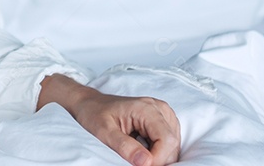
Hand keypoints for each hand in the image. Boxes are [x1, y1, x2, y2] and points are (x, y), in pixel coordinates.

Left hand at [38, 74, 179, 165]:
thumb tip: (146, 162)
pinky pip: (168, 142)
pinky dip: (157, 152)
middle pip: (172, 144)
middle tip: (136, 162)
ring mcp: (163, 114)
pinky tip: (142, 150)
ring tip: (136, 154)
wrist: (91, 104)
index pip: (167, 140)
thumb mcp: (104, 132)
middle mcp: (160, 109)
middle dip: (158, 159)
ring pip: (173, 145)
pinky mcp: (162, 121)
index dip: (158, 159)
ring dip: (158, 156)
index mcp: (147, 108)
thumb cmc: (95, 114)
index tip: (141, 165)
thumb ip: (124, 146)